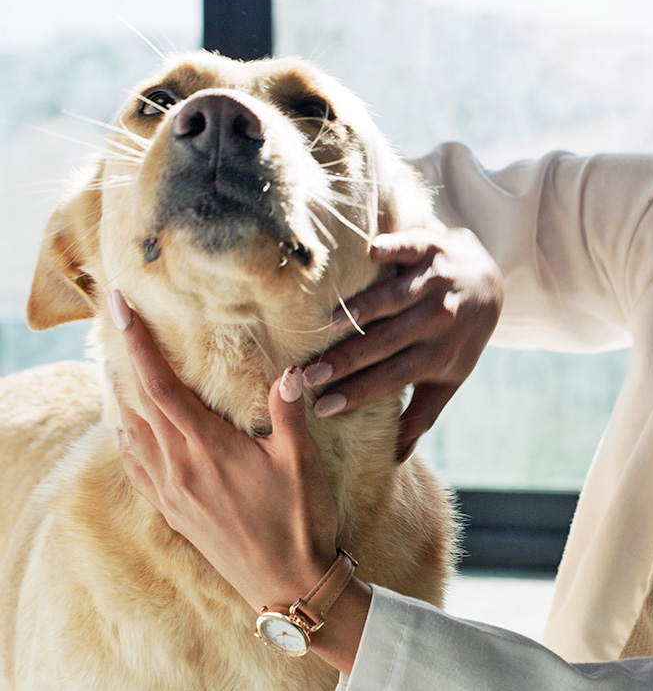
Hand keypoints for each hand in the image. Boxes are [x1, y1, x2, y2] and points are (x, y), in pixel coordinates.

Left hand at [107, 292, 339, 611]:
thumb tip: (290, 370)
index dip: (138, 344)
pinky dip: (125, 438)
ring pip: (131, 433)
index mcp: (207, 449)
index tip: (121, 308)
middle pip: (139, 403)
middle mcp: (179, 467)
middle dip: (125, 359)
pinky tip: (123, 429)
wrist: (287, 585)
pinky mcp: (174, 511)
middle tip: (115, 323)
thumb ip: (288, 414)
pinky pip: (137, 466)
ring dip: (119, 396)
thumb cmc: (299, 522)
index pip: (162, 385)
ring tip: (110, 366)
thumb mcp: (301, 463)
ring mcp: (172, 492)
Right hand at [304, 226, 502, 461]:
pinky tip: (370, 253)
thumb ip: (421, 415)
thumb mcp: (448, 378)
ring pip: (396, 297)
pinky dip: (394, 249)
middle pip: (389, 342)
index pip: (395, 377)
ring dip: (364, 309)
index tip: (323, 407)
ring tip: (329, 324)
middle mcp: (440, 318)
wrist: (488, 283)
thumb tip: (395, 460)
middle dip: (348, 359)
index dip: (359, 393)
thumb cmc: (457, 338)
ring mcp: (436, 280)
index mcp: (441, 354)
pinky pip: (411, 247)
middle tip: (309, 372)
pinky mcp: (432, 247)